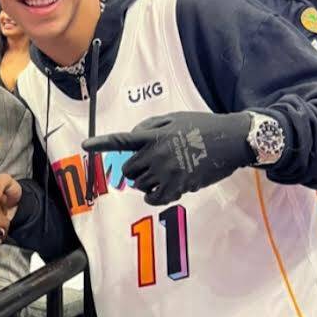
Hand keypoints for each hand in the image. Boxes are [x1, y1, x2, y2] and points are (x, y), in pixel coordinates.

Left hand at [82, 111, 252, 205]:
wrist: (230, 141)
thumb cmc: (202, 126)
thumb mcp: (174, 118)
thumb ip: (150, 127)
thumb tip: (133, 137)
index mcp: (154, 136)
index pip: (122, 140)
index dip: (102, 143)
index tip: (85, 145)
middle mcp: (157, 154)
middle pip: (128, 169)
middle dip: (134, 169)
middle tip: (150, 165)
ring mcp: (167, 172)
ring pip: (140, 185)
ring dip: (146, 182)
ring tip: (162, 174)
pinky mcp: (179, 186)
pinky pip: (154, 198)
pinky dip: (153, 197)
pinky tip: (160, 191)